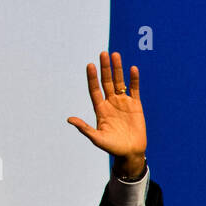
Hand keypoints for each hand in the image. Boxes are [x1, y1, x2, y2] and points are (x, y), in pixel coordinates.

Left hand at [66, 51, 146, 167]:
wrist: (130, 153)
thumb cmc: (112, 147)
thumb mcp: (97, 138)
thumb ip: (85, 128)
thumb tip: (69, 119)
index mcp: (100, 109)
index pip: (95, 89)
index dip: (92, 77)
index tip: (90, 65)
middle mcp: (110, 103)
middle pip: (106, 82)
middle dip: (105, 68)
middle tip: (103, 53)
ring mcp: (123, 102)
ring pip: (119, 82)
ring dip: (118, 69)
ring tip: (115, 55)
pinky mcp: (136, 105)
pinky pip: (134, 89)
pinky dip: (134, 79)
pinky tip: (132, 69)